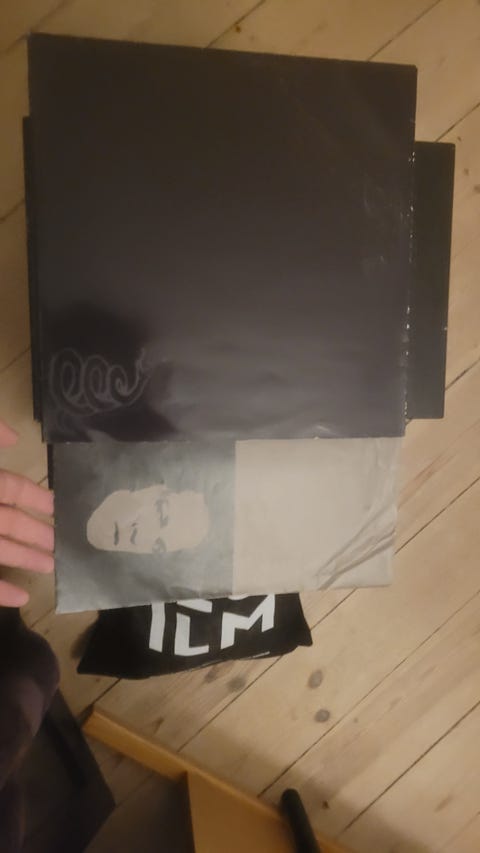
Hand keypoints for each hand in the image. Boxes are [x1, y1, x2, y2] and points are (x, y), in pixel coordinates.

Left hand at [0, 420, 53, 606]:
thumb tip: (15, 435)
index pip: (12, 488)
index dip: (36, 497)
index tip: (62, 507)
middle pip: (11, 522)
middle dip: (38, 532)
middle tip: (66, 544)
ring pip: (0, 550)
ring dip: (25, 560)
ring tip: (53, 568)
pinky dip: (0, 590)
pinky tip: (21, 598)